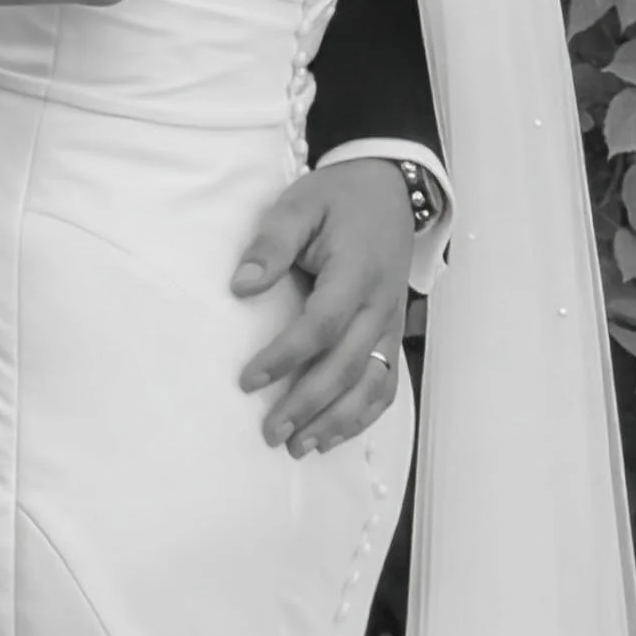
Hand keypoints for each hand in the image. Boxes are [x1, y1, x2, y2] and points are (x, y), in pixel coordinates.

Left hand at [233, 158, 414, 455]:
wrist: (388, 189)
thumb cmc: (337, 199)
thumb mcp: (298, 205)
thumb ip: (270, 243)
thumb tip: (241, 286)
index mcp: (355, 272)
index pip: (321, 325)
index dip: (285, 357)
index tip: (247, 381)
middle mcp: (380, 305)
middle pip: (346, 366)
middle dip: (308, 404)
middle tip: (271, 433)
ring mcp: (391, 323)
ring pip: (371, 384)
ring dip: (338, 420)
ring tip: (300, 446)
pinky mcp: (394, 333)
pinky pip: (387, 383)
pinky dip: (364, 415)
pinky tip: (334, 434)